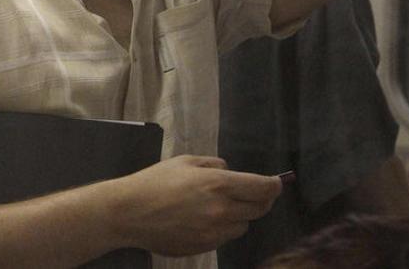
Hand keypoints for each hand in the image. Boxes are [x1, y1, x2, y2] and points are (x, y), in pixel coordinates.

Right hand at [108, 155, 281, 256]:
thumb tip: (231, 172)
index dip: (274, 185)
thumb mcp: (185, 161)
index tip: (277, 183)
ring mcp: (214, 232)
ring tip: (221, 206)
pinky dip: (223, 227)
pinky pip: (225, 237)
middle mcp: (221, 210)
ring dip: (241, 215)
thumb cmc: (155, 182)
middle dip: (262, 199)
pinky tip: (205, 219)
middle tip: (255, 193)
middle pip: (259, 209)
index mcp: (218, 184)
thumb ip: (214, 164)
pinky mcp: (205, 247)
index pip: (261, 188)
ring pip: (243, 225)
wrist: (131, 213)